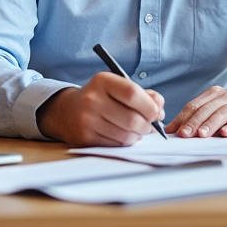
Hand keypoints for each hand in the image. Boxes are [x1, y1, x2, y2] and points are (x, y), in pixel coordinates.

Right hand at [36, 72, 164, 146]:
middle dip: (147, 125)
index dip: (150, 106)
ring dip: (137, 136)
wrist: (67, 111)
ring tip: (137, 131)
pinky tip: (124, 135)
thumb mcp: (118, 87)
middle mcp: (92, 99)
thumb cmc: (101, 98)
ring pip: (125, 135)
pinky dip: (125, 142)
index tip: (156, 113)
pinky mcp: (85, 137)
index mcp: (103, 81)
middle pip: (131, 118)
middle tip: (149, 126)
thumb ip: (144, 95)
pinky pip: (115, 144)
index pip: (132, 93)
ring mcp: (87, 120)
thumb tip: (159, 110)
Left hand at [168, 86, 226, 137]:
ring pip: (222, 113)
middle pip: (206, 109)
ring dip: (211, 124)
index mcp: (213, 94)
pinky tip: (226, 134)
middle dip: (194, 122)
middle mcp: (225, 97)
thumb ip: (198, 117)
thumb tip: (174, 130)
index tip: (173, 131)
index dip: (182, 118)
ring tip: (202, 134)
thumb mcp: (215, 110)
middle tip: (185, 134)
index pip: (194, 105)